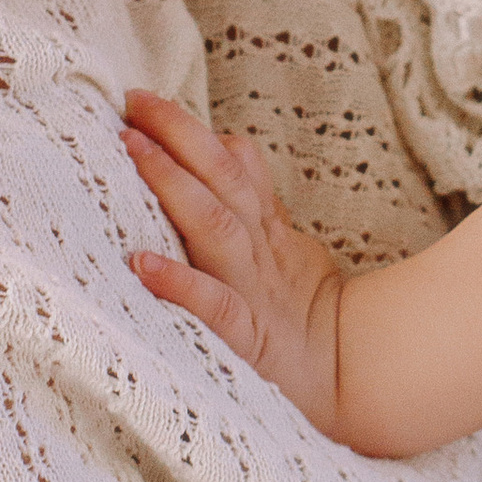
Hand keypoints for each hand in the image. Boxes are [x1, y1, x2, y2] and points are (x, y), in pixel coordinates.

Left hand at [122, 90, 347, 433]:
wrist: (348, 381)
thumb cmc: (304, 315)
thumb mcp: (287, 248)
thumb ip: (254, 202)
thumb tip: (224, 146)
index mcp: (266, 230)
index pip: (234, 165)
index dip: (190, 129)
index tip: (144, 100)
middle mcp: (257, 250)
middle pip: (221, 178)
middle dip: (178, 134)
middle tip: (134, 104)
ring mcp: (252, 290)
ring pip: (215, 224)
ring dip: (174, 183)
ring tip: (133, 150)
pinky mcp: (247, 337)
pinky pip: (214, 305)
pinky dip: (180, 283)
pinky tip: (141, 263)